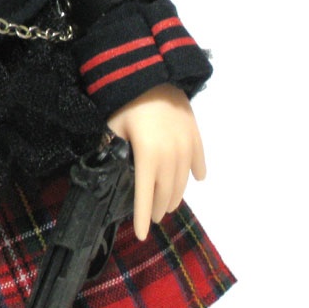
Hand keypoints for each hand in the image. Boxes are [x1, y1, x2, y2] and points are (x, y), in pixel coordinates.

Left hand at [105, 83, 205, 239]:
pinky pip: (199, 159)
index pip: (145, 196)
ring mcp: (186, 147)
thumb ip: (113, 150)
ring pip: (183, 181)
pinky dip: (197, 171)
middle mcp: (170, 157)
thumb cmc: (126, 101)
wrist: (152, 73)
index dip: (142, 217)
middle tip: (153, 218)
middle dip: (158, 208)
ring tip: (169, 204)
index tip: (142, 234)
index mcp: (147, 158)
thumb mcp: (113, 128)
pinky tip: (196, 179)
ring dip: (176, 195)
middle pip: (166, 192)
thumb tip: (109, 166)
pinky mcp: (195, 135)